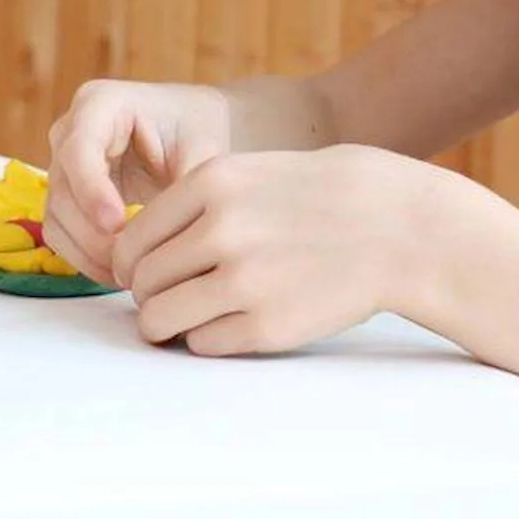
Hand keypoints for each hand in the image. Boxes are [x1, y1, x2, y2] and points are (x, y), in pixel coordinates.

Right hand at [45, 79, 230, 286]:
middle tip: (133, 263)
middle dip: (94, 233)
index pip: (79, 150)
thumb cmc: (196, 127)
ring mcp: (64, 165)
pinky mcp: (67, 196)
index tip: (119, 224)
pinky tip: (122, 274)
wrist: (191, 129)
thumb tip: (180, 224)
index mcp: (100, 103)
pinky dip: (86, 258)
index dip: (92, 191)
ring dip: (90, 252)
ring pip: (57, 218)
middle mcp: (71, 131)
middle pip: (62, 190)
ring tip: (133, 274)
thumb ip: (190, 180)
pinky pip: (62, 234)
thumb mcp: (202, 145)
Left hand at [111, 144, 423, 356]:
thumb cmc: (312, 198)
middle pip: (141, 281)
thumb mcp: (247, 174)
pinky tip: (232, 321)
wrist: (390, 225)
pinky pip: (203, 344)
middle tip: (167, 298)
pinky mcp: (266, 326)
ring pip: (159, 318)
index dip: (129, 264)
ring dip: (165, 324)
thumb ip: (190, 205)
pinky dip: (207, 338)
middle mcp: (221, 229)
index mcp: (210, 183)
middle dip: (147, 295)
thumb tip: (129, 255)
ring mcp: (243, 280)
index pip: (131, 239)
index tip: (141, 273)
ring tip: (186, 317)